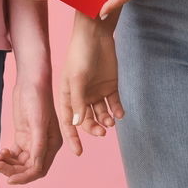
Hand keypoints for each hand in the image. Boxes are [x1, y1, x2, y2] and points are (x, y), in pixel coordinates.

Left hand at [0, 80, 62, 183]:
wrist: (30, 82)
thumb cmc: (38, 99)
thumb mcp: (39, 123)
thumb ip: (38, 145)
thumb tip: (35, 168)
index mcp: (53, 144)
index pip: (39, 169)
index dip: (25, 177)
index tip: (10, 179)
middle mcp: (44, 145)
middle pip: (28, 168)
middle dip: (14, 170)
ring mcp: (33, 140)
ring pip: (20, 162)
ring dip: (9, 164)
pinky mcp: (23, 135)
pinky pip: (15, 153)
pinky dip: (7, 156)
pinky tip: (0, 152)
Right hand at [60, 29, 124, 155]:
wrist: (96, 35)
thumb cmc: (80, 54)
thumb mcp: (77, 79)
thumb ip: (78, 101)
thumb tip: (77, 124)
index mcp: (68, 94)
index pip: (68, 120)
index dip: (72, 136)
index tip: (78, 151)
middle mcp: (82, 95)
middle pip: (86, 119)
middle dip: (93, 128)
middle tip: (103, 131)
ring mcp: (96, 90)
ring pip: (101, 113)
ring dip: (106, 120)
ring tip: (111, 120)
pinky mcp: (110, 85)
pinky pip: (114, 103)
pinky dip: (117, 111)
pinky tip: (119, 114)